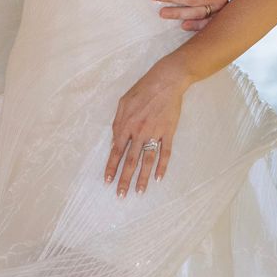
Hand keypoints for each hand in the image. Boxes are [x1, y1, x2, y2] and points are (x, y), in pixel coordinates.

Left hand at [104, 62, 188, 196]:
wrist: (166, 81)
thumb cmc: (143, 89)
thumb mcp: (123, 102)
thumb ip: (118, 122)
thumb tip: (115, 141)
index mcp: (126, 124)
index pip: (116, 151)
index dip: (111, 166)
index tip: (107, 181)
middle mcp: (139, 131)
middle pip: (131, 160)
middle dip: (125, 179)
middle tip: (120, 195)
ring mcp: (155, 133)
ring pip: (147, 161)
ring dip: (142, 178)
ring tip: (139, 192)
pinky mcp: (168, 133)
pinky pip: (165, 153)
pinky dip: (162, 166)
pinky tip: (158, 178)